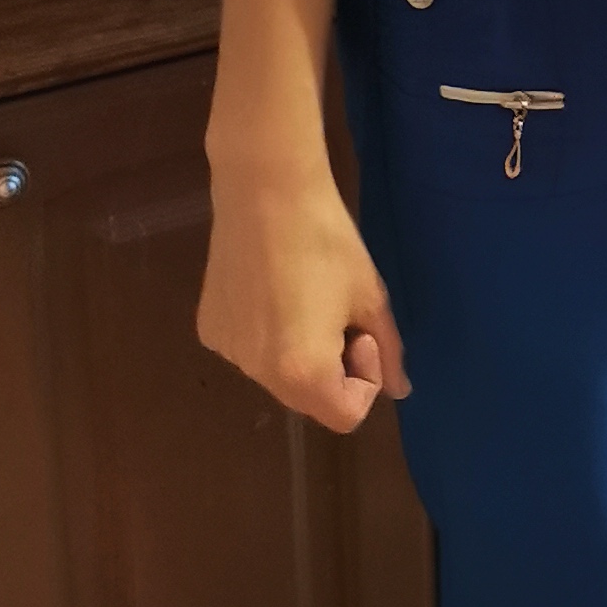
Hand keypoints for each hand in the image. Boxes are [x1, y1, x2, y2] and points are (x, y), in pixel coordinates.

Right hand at [198, 162, 411, 434]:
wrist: (265, 191)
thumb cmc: (328, 242)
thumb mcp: (370, 298)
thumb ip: (388, 351)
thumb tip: (398, 390)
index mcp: (302, 374)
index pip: (345, 415)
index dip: (364, 378)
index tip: (361, 330)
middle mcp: (257, 375)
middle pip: (309, 400)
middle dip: (334, 368)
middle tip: (337, 311)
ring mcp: (227, 353)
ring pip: (279, 374)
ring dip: (302, 351)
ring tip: (304, 294)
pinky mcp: (208, 329)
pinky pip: (251, 349)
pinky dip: (269, 334)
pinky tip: (271, 287)